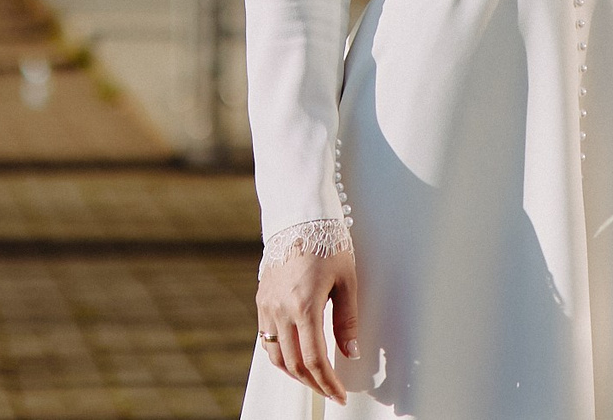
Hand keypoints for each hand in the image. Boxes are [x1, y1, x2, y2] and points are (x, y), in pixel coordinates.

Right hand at [257, 243, 357, 400]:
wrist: (299, 217)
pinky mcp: (261, 302)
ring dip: (296, 374)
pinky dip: (281, 356)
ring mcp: (267, 307)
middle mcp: (281, 310)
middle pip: (294, 364)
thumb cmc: (328, 243)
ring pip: (276, 356)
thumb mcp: (347, 280)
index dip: (328, 383)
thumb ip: (347, 320)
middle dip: (314, 383)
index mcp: (305, 306)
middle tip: (330, 391)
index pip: (315, 359)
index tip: (340, 394)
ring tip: (315, 379)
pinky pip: (266, 340)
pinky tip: (296, 358)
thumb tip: (350, 352)